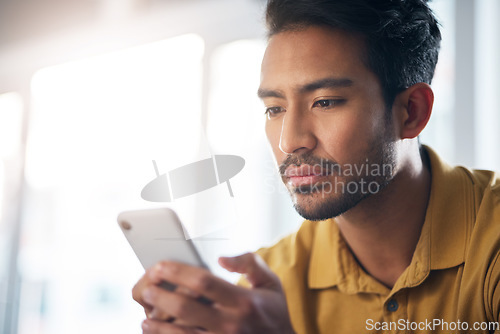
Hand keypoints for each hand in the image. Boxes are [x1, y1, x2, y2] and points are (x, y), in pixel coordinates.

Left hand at [132, 253, 295, 333]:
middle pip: (187, 309)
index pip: (204, 282)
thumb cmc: (274, 311)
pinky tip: (154, 331)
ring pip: (183, 333)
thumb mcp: (270, 282)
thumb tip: (222, 258)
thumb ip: (249, 263)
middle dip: (162, 296)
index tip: (162, 266)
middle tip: (149, 286)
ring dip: (159, 325)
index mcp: (244, 300)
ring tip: (146, 315)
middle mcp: (231, 323)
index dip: (178, 272)